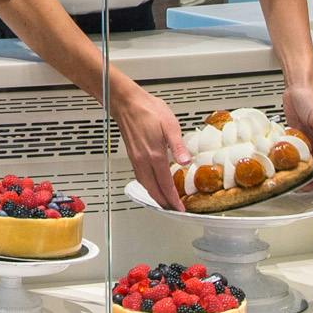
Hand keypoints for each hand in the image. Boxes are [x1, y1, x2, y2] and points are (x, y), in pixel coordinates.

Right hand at [114, 82, 189, 210]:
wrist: (127, 102)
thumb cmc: (147, 109)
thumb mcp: (169, 125)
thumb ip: (178, 145)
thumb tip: (186, 161)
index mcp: (154, 154)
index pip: (165, 183)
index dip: (173, 198)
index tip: (179, 208)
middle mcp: (143, 160)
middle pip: (153, 189)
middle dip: (163, 202)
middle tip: (173, 210)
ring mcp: (136, 158)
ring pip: (145, 184)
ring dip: (155, 196)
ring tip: (164, 202)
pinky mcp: (132, 155)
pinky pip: (140, 177)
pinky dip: (148, 186)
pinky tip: (153, 184)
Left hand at [282, 78, 312, 175]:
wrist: (296, 86)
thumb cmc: (311, 99)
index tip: (309, 184)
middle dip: (309, 179)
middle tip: (296, 185)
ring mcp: (309, 141)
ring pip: (307, 163)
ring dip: (299, 171)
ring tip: (289, 177)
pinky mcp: (298, 138)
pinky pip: (296, 154)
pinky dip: (291, 160)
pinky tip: (284, 163)